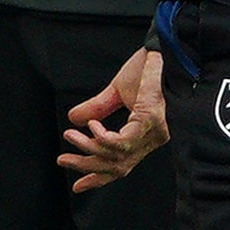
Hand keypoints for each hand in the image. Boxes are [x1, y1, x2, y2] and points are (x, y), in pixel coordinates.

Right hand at [59, 46, 169, 191]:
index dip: (98, 178)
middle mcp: (153, 138)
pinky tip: (91, 128)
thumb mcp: (117, 91)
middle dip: (87, 166)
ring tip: (69, 137)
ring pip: (118, 154)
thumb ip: (98, 107)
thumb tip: (73, 118)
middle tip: (63, 160)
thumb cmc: (146, 68)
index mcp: (148, 135)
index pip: (122, 166)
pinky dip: (104, 137)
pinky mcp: (151, 117)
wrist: (166, 46)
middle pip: (118, 165)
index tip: (78, 184)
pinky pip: (125, 140)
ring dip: (89, 149)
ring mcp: (154, 130)